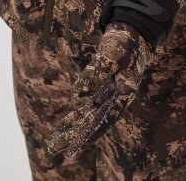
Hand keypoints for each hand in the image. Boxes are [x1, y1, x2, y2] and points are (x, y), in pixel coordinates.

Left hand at [47, 22, 150, 156]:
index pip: (106, 118)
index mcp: (124, 92)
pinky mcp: (101, 89)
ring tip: (55, 142)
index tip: (76, 148)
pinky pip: (87, 107)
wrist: (130, 36)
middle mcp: (116, 98)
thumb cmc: (123, 44)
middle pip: (94, 122)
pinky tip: (63, 124)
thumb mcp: (112, 54)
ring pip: (88, 116)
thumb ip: (96, 73)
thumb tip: (77, 94)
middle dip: (75, 136)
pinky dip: (75, 115)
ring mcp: (109, 95)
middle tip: (55, 149)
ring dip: (72, 128)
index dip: (91, 134)